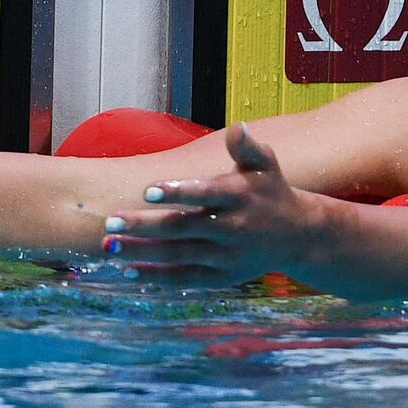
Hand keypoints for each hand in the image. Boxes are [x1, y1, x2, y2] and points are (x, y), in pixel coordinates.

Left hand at [101, 123, 317, 286]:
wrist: (298, 235)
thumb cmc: (270, 191)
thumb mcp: (265, 165)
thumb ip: (247, 148)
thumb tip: (238, 127)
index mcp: (239, 196)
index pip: (205, 194)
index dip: (177, 192)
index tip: (147, 191)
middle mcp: (232, 228)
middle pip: (182, 228)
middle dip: (144, 226)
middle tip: (110, 221)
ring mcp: (225, 256)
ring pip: (177, 256)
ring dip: (141, 252)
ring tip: (109, 245)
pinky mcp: (221, 277)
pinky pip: (184, 279)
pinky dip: (156, 277)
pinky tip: (127, 270)